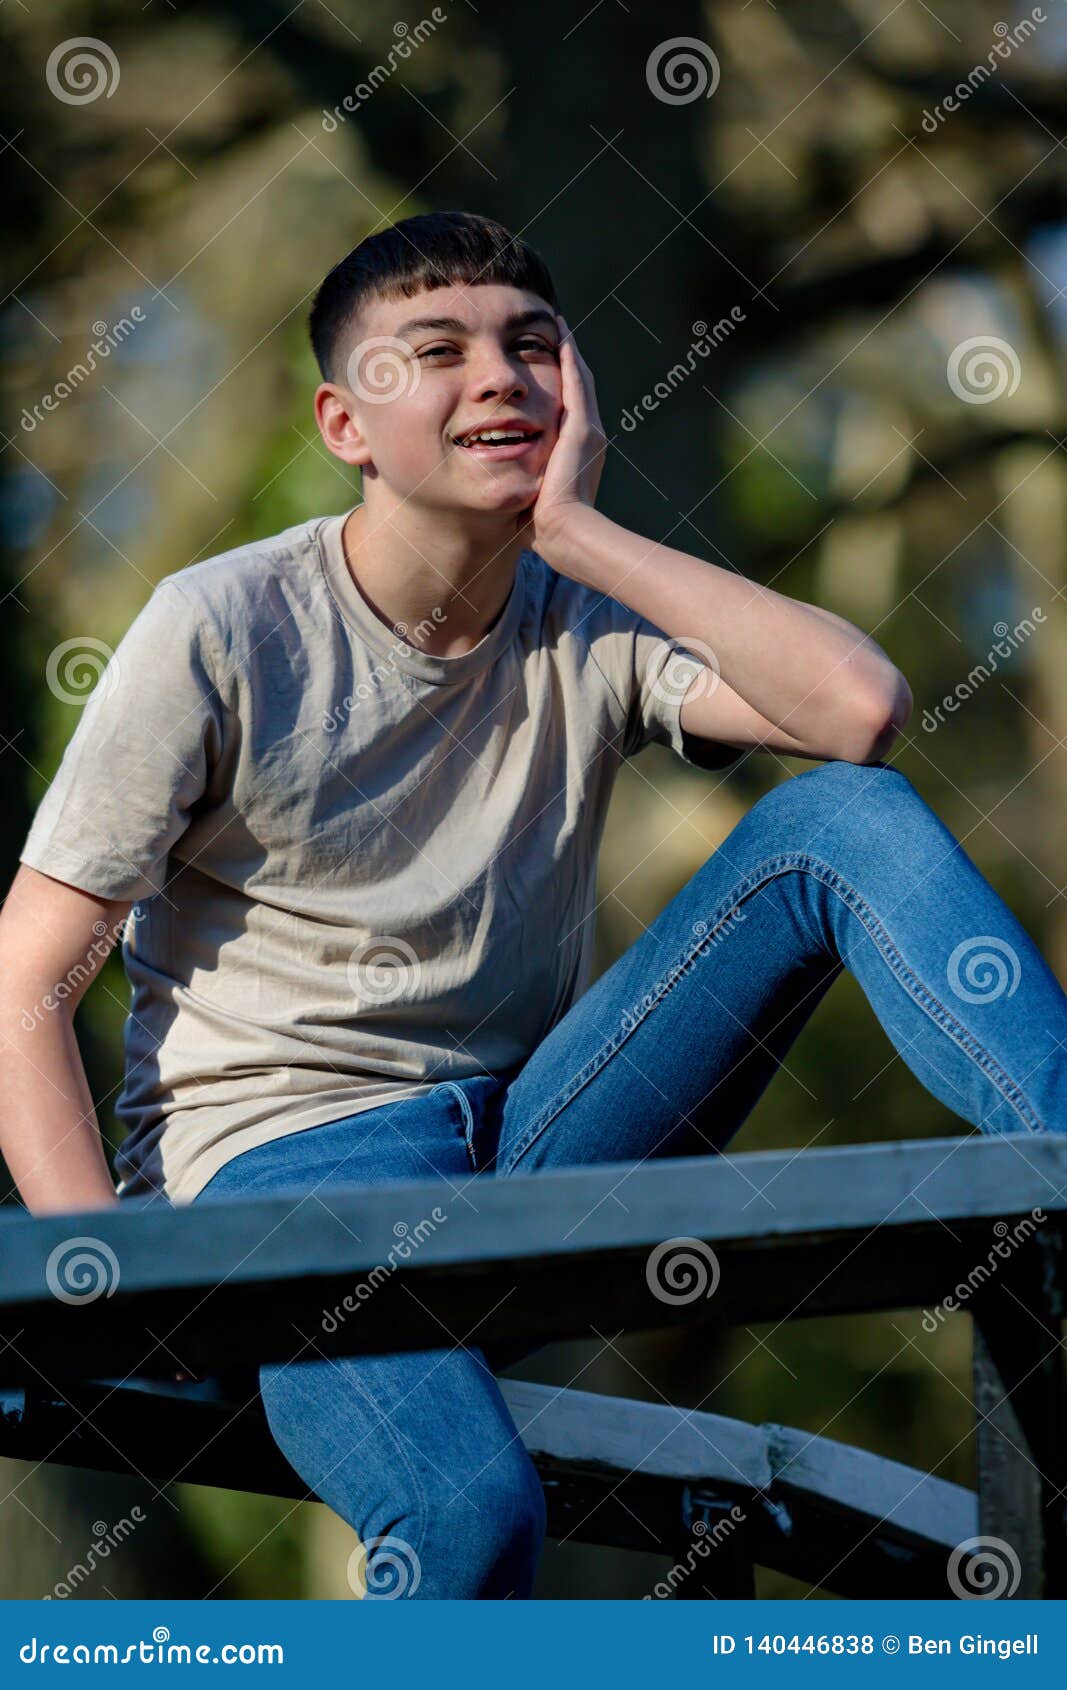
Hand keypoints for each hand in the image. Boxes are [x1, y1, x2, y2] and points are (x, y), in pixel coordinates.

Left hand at [515, 315, 606, 561]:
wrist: (565, 532)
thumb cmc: (543, 527)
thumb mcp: (529, 497)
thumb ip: (518, 483)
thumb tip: (495, 488)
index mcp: (575, 453)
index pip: (567, 410)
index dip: (558, 387)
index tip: (542, 370)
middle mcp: (588, 436)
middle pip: (577, 388)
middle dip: (565, 362)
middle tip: (555, 335)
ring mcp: (588, 429)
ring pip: (578, 379)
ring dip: (569, 352)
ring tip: (558, 327)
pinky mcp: (581, 426)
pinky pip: (576, 381)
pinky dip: (570, 357)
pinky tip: (560, 335)